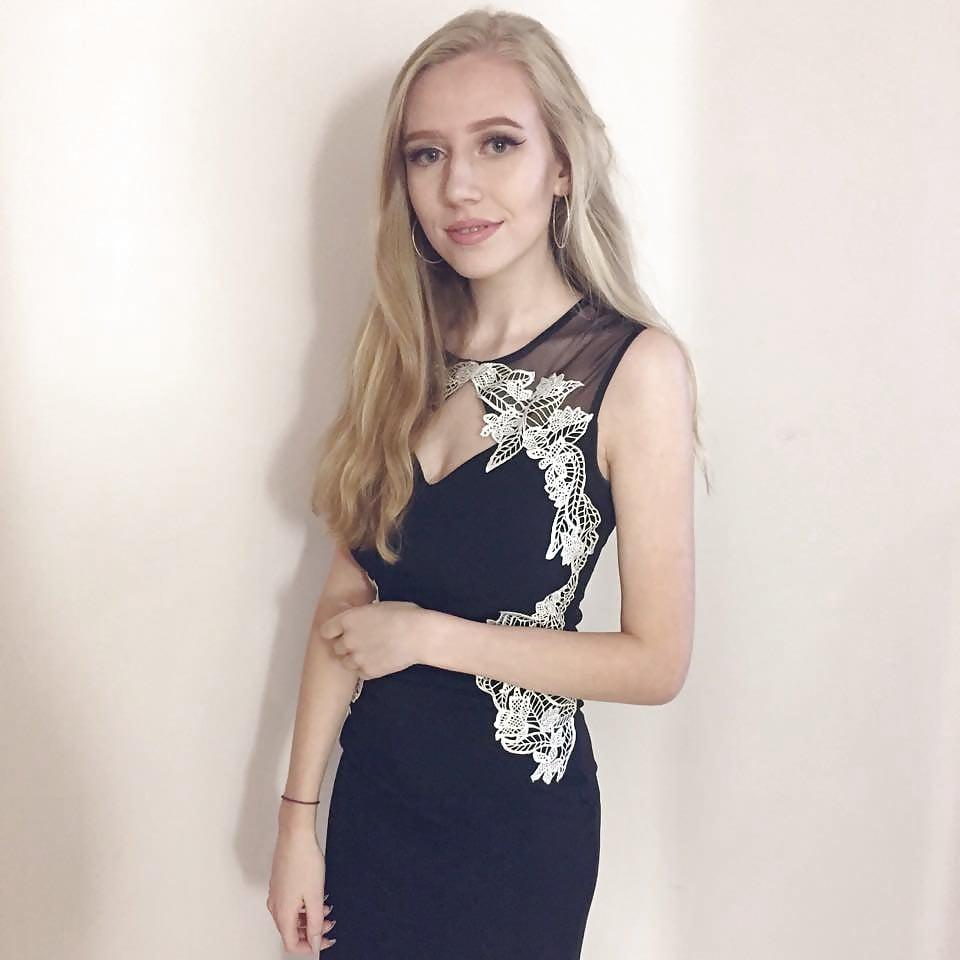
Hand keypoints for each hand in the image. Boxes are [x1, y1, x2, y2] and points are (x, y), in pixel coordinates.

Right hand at [266, 830, 336, 952]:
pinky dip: (304, 905)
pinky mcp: (280, 883)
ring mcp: (276, 893)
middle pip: (291, 931)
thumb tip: (315, 942)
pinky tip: (316, 895)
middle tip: (329, 924)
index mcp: (282, 913)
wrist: (295, 834)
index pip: (292, 944)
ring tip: (326, 907)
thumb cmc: (303, 860)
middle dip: (312, 931)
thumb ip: (315, 923)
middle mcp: (275, 906)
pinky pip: (290, 903)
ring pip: (291, 917)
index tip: (324, 941)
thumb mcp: (315, 897)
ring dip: (309, 917)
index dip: (310, 947)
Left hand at [317, 600, 428, 679]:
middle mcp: (348, 639)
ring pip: (345, 662)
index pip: (326, 630)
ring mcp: (357, 658)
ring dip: (353, 658)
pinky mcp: (368, 672)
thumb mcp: (377, 607)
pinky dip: (365, 668)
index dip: (334, 631)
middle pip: (336, 647)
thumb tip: (359, 619)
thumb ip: (361, 616)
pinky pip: (359, 673)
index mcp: (348, 620)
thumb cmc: (404, 615)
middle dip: (345, 645)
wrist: (419, 635)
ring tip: (369, 653)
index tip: (341, 632)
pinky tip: (377, 660)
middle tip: (360, 642)